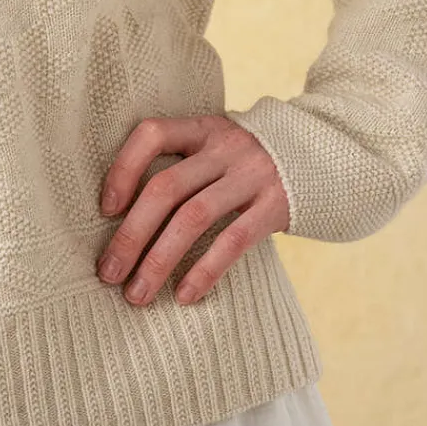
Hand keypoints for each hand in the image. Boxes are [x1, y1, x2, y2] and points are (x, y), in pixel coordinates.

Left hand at [95, 113, 290, 306]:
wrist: (321, 160)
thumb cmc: (244, 165)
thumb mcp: (215, 149)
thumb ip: (180, 168)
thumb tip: (120, 218)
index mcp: (202, 130)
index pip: (152, 135)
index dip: (123, 170)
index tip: (106, 209)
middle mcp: (224, 149)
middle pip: (166, 187)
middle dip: (131, 234)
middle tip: (107, 272)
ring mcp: (251, 177)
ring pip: (193, 217)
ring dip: (158, 260)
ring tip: (137, 294)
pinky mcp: (274, 207)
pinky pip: (233, 242)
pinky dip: (205, 271)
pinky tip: (184, 296)